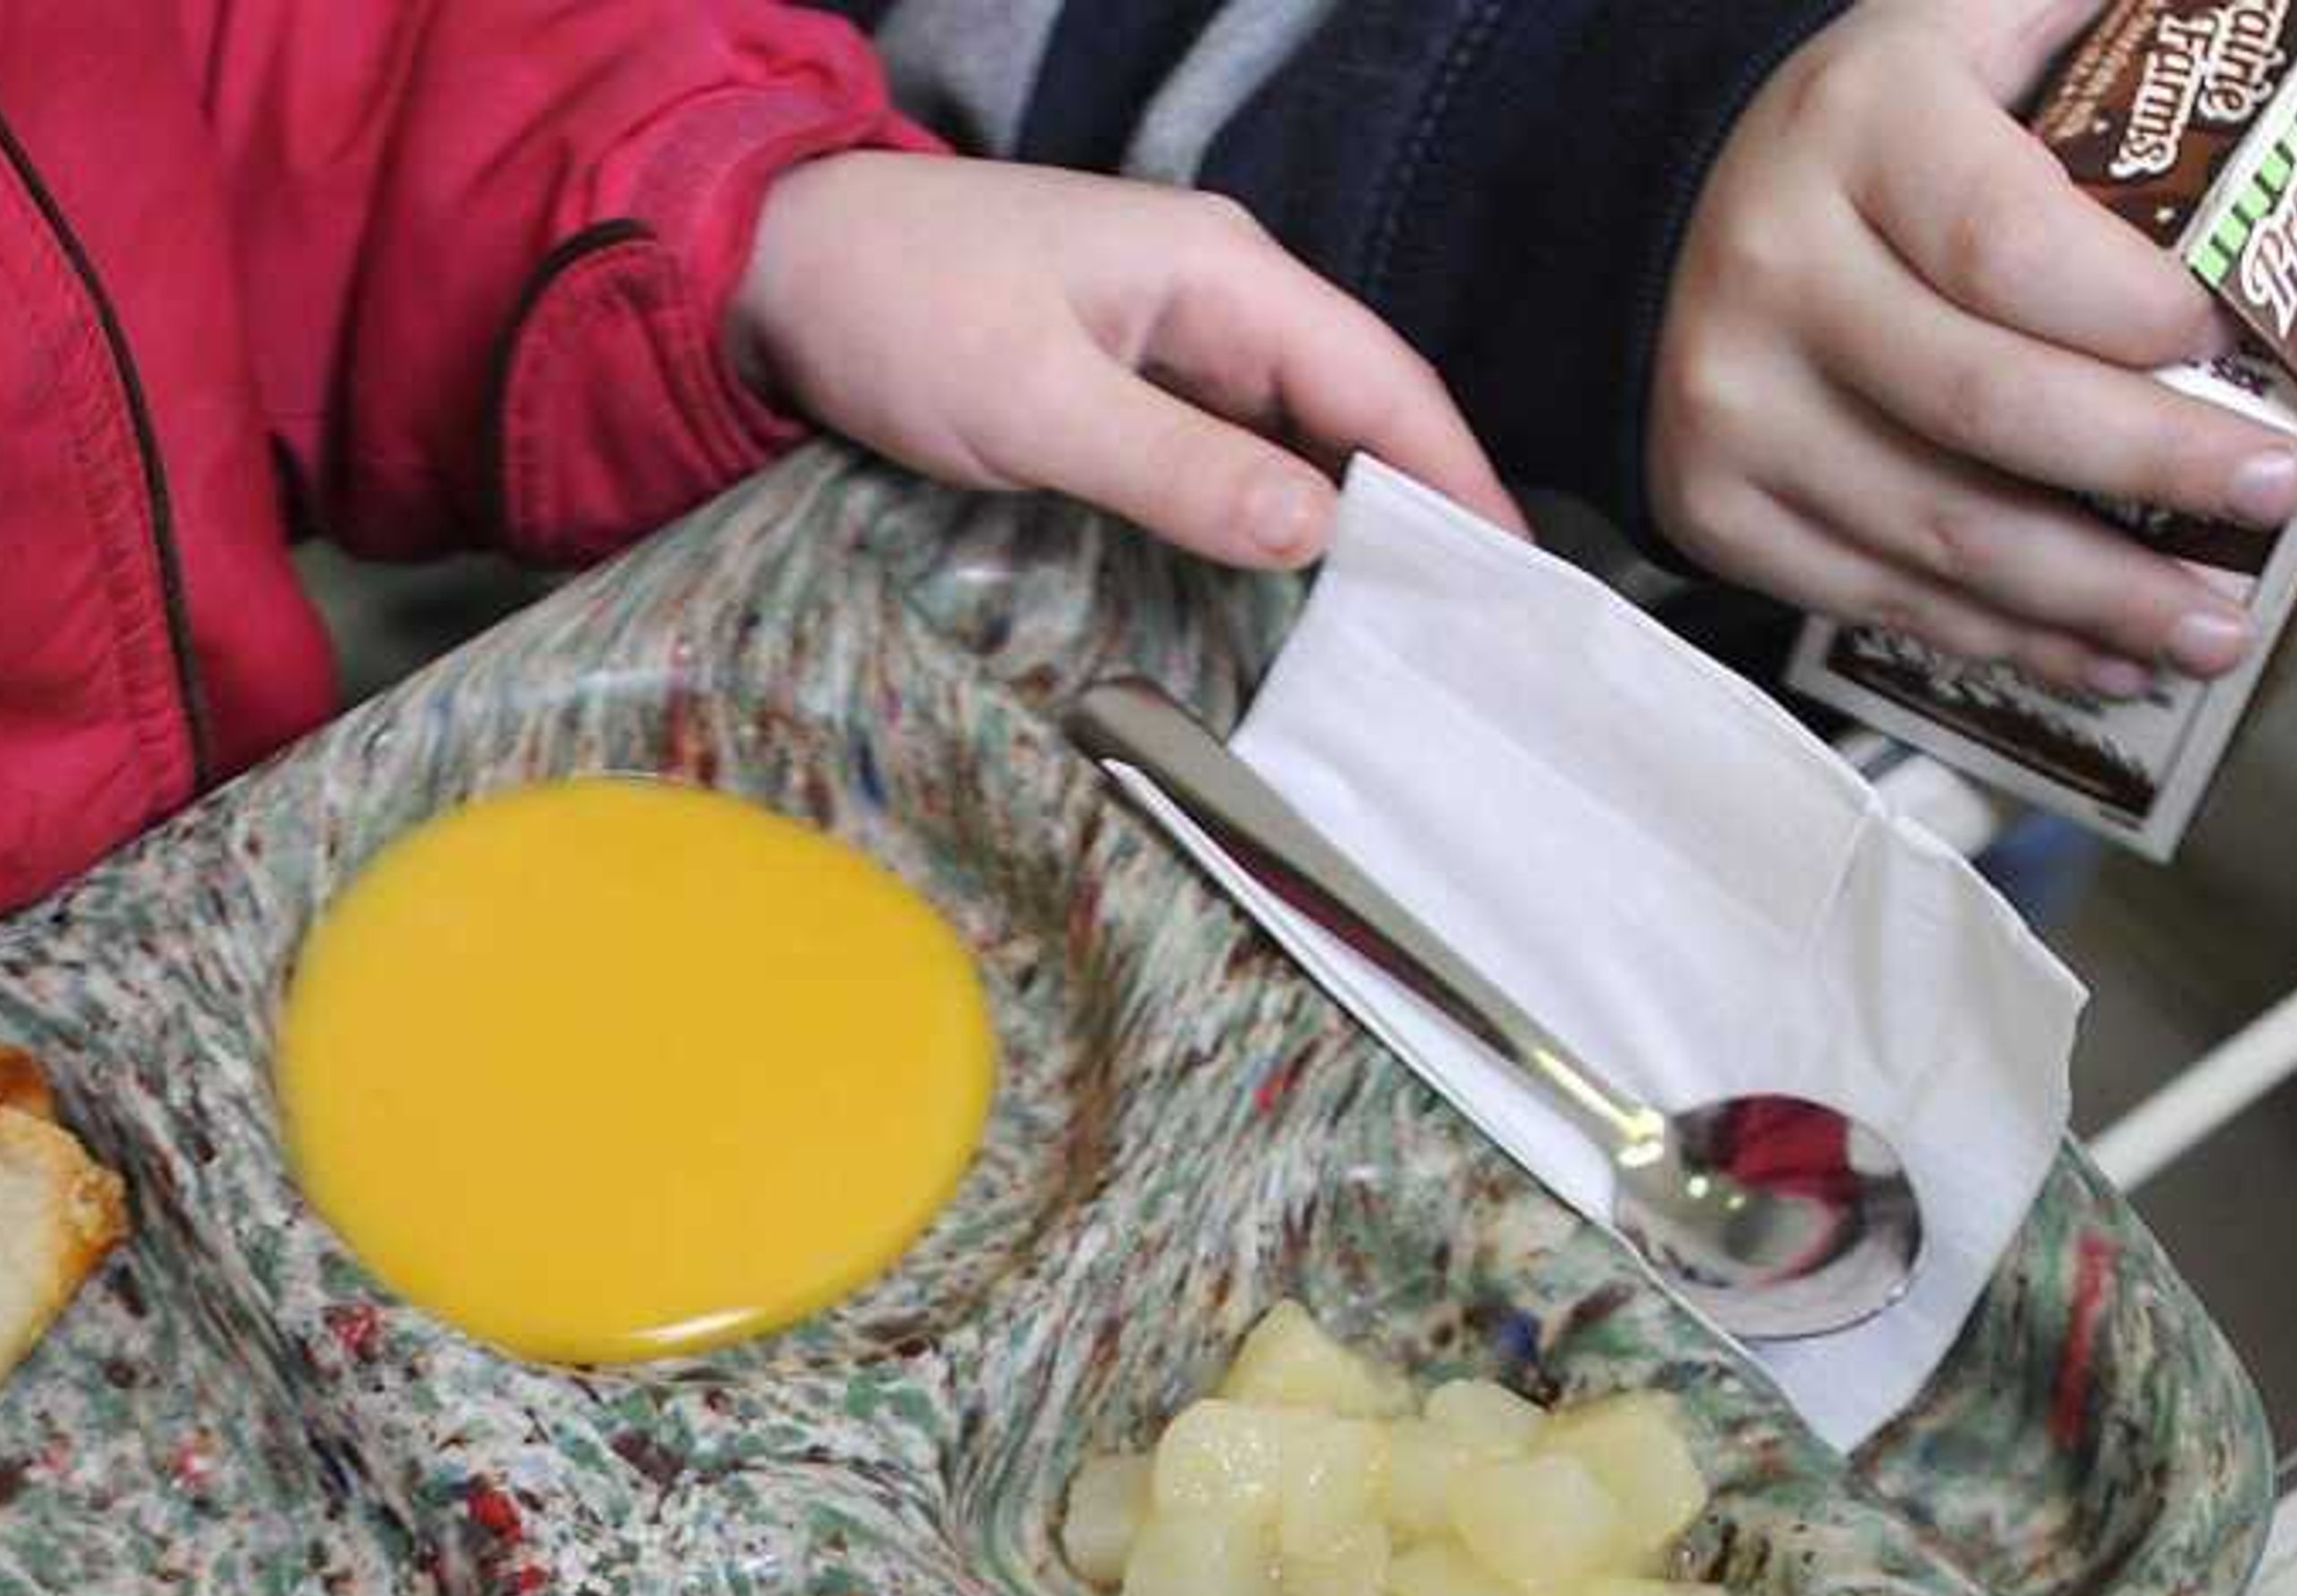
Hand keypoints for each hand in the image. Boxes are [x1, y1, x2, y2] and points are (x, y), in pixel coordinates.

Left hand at [732, 151, 1521, 573]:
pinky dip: (1278, 512)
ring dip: (1356, 517)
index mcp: (1221, 274)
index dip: (1454, 474)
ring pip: (1298, 434)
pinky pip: (1235, 450)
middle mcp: (1218, 295)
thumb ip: (1177, 469)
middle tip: (1477, 624)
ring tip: (1413, 621)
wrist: (785, 270)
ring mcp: (1173, 337)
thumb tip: (1314, 531)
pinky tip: (1300, 580)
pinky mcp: (1128, 382)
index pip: (1378, 378)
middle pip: (1356, 406)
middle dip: (1424, 503)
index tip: (1511, 571)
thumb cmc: (904, 314)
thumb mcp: (1039, 406)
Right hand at [1651, 0, 2296, 693]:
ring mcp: (1734, 414)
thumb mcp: (1965, 25)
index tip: (2227, 348)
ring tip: (2205, 627)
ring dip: (2092, 596)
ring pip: (1937, 530)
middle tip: (2271, 493)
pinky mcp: (1715, 514)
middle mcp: (1775, 277)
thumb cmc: (1870, 133)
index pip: (2004, 245)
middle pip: (1982, 404)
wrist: (1674, 221)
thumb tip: (2246, 53)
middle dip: (2148, 466)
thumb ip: (2084, 26)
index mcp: (1857, 129)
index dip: (2126, 313)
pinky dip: (2000, 641)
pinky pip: (1876, 598)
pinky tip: (2098, 654)